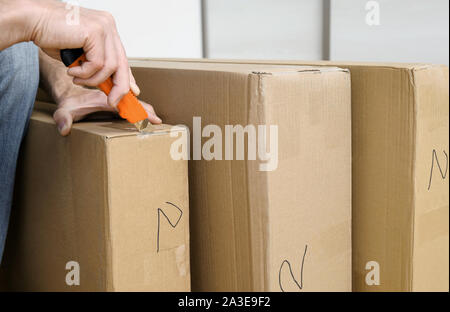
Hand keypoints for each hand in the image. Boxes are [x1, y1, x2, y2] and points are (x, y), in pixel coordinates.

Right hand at [1, 0, 135, 107]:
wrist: (32, 20)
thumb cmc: (51, 35)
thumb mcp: (80, 54)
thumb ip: (96, 65)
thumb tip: (110, 84)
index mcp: (107, 28)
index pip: (122, 57)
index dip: (127, 77)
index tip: (131, 92)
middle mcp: (109, 25)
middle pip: (123, 63)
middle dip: (119, 87)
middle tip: (113, 102)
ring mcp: (104, 27)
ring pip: (110, 67)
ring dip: (92, 80)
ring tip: (77, 78)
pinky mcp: (96, 31)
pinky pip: (97, 64)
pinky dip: (84, 73)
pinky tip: (72, 70)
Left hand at [53, 88, 161, 135]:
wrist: (66, 86)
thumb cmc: (68, 100)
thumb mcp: (63, 109)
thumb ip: (63, 118)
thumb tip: (65, 129)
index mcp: (106, 98)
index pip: (126, 105)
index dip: (139, 111)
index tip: (151, 118)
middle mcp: (112, 96)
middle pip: (134, 102)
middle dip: (146, 110)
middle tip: (157, 120)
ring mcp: (114, 97)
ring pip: (133, 101)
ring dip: (143, 109)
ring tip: (154, 119)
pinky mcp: (113, 99)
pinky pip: (128, 102)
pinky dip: (137, 107)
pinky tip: (142, 114)